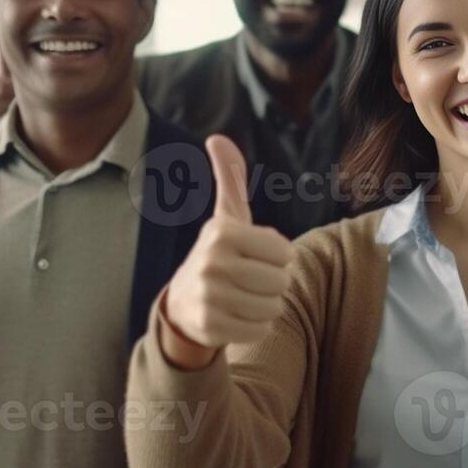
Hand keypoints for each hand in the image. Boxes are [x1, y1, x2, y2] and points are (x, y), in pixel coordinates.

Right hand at [158, 135, 294, 369]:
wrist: (183, 304)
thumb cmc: (219, 255)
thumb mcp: (226, 217)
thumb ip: (229, 178)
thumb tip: (217, 138)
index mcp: (222, 232)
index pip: (285, 252)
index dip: (278, 257)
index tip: (256, 256)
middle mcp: (212, 262)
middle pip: (281, 282)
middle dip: (274, 284)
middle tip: (249, 281)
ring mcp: (208, 296)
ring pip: (274, 307)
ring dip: (266, 306)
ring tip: (243, 297)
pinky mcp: (209, 326)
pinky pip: (259, 329)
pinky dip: (255, 326)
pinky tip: (236, 316)